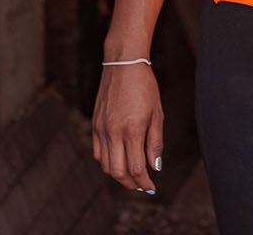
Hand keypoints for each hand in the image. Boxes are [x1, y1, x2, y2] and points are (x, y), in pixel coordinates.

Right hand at [92, 62, 162, 193]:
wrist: (123, 65)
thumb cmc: (145, 87)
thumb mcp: (157, 114)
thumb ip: (155, 142)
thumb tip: (155, 166)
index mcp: (132, 129)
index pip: (136, 168)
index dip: (144, 181)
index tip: (152, 187)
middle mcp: (113, 132)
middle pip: (118, 172)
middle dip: (131, 183)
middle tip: (143, 186)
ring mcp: (101, 129)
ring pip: (106, 165)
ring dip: (119, 175)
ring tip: (133, 176)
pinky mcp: (95, 125)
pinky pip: (98, 153)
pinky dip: (108, 162)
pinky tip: (120, 160)